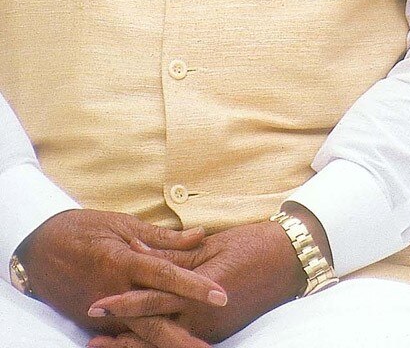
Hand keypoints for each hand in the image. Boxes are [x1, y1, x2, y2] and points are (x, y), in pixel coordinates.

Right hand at [18, 209, 224, 345]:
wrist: (39, 249)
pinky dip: (143, 342)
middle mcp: (113, 293)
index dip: (194, 286)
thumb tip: (200, 235)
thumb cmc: (84, 229)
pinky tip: (165, 344)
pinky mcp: (92, 324)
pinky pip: (123, 335)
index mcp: (123, 262)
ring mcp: (101, 313)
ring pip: (139, 334)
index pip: (166, 277)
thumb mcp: (124, 225)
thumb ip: (164, 238)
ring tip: (194, 347)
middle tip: (210, 343)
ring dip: (166, 342)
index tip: (220, 294)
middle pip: (154, 320)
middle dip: (183, 333)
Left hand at [87, 220, 304, 345]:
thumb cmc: (255, 245)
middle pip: (154, 331)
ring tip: (104, 344)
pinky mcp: (219, 330)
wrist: (292, 260)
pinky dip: (159, 340)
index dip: (124, 303)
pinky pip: (182, 339)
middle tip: (92, 334)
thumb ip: (176, 255)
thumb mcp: (214, 245)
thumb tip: (140, 252)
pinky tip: (141, 339)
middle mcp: (204, 316)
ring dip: (135, 344)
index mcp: (202, 291)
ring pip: (165, 341)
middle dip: (121, 335)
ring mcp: (213, 327)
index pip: (154, 300)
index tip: (97, 304)